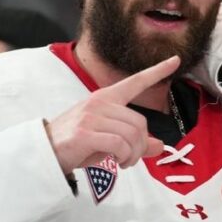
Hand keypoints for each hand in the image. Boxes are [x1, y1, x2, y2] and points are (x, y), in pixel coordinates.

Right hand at [47, 56, 179, 172]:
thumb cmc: (78, 144)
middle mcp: (99, 102)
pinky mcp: (85, 133)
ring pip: (132, 135)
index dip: (157, 71)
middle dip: (141, 145)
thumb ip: (135, 141)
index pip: (135, 81)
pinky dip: (124, 157)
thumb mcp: (110, 140)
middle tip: (131, 158)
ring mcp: (91, 116)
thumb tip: (160, 146)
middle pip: (140, 122)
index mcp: (106, 98)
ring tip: (124, 161)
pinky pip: (120, 144)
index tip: (176, 60)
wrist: (45, 152)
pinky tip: (118, 161)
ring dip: (133, 154)